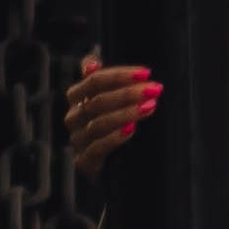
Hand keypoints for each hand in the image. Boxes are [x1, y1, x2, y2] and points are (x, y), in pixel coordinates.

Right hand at [66, 53, 159, 176]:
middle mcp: (74, 117)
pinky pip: (97, 148)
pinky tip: (131, 130)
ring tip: (150, 107)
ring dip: (126, 113)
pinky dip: (114, 138)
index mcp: (76, 97)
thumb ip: (100, 79)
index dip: (120, 75)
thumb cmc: (110, 125)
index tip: (146, 73)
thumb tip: (92, 61)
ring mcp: (78, 139)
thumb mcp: (107, 100)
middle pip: (98, 101)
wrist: (107, 166)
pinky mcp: (84, 161)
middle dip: (128, 93)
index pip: (95, 80)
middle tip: (154, 90)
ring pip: (99, 123)